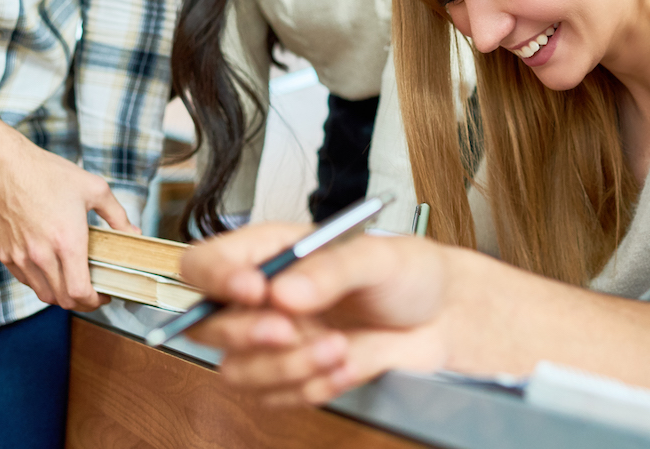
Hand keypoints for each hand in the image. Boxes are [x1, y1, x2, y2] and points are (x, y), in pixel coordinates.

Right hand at [0, 116, 137, 310]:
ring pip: (44, 294)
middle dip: (82, 302)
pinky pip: (27, 281)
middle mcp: (42, 255)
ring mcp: (21, 258)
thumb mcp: (95, 189)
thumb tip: (134, 234)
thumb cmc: (51, 175)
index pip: (79, 292)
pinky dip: (43, 282)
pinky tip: (54, 268)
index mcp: (67, 241)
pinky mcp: (6, 255)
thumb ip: (118, 216)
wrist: (6, 168)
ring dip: (62, 295)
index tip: (105, 295)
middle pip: (62, 300)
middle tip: (94, 292)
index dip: (95, 302)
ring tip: (75, 281)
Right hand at [181, 225, 452, 405]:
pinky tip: (349, 364)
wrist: (441, 319)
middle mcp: (265, 298)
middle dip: (245, 333)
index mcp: (273, 252)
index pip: (207, 263)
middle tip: (289, 330)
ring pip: (239, 370)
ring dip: (288, 366)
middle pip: (208, 323)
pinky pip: (278, 397)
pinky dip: (314, 386)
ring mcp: (276, 341)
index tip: (254, 289)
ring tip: (339, 348)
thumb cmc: (408, 273)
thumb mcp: (379, 256)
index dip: (217, 277)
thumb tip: (286, 289)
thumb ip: (333, 268)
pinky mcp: (294, 376)